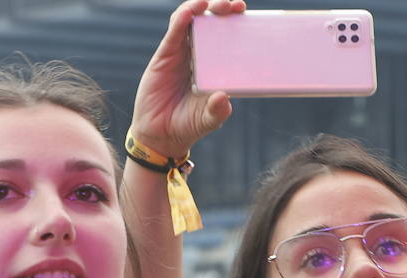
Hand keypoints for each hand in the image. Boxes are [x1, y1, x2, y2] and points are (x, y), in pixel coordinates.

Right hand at [129, 0, 245, 158]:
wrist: (161, 134)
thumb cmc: (188, 125)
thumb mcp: (208, 120)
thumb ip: (217, 111)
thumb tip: (224, 98)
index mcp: (214, 66)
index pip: (226, 36)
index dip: (235, 22)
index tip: (245, 13)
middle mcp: (199, 55)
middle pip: (210, 22)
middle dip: (221, 8)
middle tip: (233, 5)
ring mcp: (181, 53)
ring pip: (190, 20)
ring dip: (200, 7)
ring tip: (209, 3)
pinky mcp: (165, 55)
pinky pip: (174, 33)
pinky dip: (181, 20)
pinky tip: (189, 12)